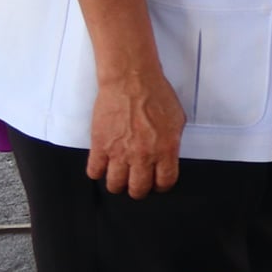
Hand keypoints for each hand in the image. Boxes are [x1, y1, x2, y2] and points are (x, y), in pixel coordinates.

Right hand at [88, 68, 185, 197]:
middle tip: (137, 184)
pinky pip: (94, 171)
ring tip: (120, 176)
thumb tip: (169, 156)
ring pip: (114, 185)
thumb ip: (172, 142)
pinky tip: (103, 166)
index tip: (158, 185)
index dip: (161, 187)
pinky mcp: (100, 145)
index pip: (164, 182)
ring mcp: (119, 152)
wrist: (131, 81)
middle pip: (138, 190)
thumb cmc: (155, 95)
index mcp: (166, 149)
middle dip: (138, 190)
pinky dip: (97, 172)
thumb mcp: (177, 120)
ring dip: (117, 184)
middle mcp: (143, 155)